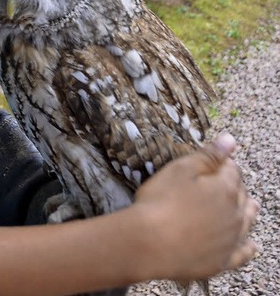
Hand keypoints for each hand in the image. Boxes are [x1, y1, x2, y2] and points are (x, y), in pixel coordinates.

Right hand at [134, 134, 258, 282]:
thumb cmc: (161, 202)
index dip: (223, 162)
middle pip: (242, 195)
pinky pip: (243, 253)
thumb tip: (230, 140)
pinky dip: (249, 246)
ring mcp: (232, 239)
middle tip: (224, 180)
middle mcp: (236, 214)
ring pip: (247, 222)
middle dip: (235, 185)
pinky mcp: (224, 261)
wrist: (150, 243)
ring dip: (248, 211)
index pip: (232, 170)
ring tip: (250, 205)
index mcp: (226, 189)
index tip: (214, 160)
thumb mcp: (180, 170)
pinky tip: (251, 245)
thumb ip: (208, 155)